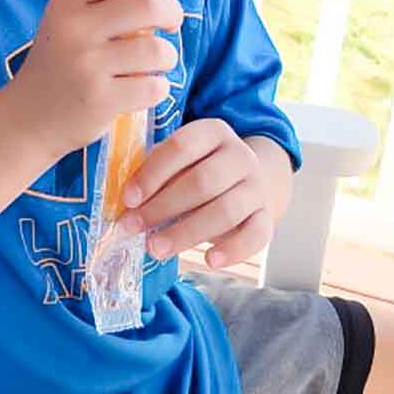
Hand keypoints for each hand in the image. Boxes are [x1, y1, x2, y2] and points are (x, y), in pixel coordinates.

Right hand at [9, 0, 186, 160]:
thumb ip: (105, 0)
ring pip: (157, 50)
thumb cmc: (60, 65)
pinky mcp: (99, 100)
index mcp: (67, 1)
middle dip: (172, 13)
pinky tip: (144, 89)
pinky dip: (158, 88)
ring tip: (154, 64)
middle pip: (148, 5)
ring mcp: (86, 65)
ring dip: (167, 57)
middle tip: (171, 24)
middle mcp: (75, 29)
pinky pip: (154, 86)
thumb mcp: (67, 22)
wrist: (27, 119)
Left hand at [117, 118, 273, 268]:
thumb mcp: (178, 161)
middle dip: (163, 207)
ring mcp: (256, 186)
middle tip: (132, 227)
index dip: (153, 174)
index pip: (182, 146)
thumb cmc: (197, 171)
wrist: (244, 181)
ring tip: (156, 249)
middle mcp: (240, 155)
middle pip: (202, 181)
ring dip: (186, 233)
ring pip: (225, 210)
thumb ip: (155, 173)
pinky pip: (256, 234)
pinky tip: (209, 260)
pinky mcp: (266, 216)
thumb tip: (127, 203)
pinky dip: (233, 250)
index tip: (128, 199)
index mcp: (213, 132)